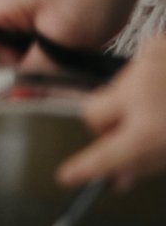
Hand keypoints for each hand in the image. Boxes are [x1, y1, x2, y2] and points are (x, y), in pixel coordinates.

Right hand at [0, 0, 137, 76]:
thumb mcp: (60, 38)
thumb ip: (36, 71)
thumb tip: (18, 99)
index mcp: (0, 15)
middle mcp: (6, 25)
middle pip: (0, 67)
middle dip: (24, 80)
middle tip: (53, 81)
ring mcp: (24, 35)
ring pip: (23, 71)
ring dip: (44, 78)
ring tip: (71, 67)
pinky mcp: (41, 43)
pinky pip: (38, 69)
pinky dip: (54, 75)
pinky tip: (73, 66)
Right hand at [57, 34, 165, 189]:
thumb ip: (149, 165)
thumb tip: (121, 179)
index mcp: (150, 131)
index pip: (104, 156)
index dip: (84, 168)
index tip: (68, 175)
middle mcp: (140, 97)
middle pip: (93, 112)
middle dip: (103, 124)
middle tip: (124, 132)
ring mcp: (146, 67)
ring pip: (115, 88)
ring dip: (129, 100)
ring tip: (161, 106)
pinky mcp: (154, 46)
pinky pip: (137, 67)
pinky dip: (149, 78)